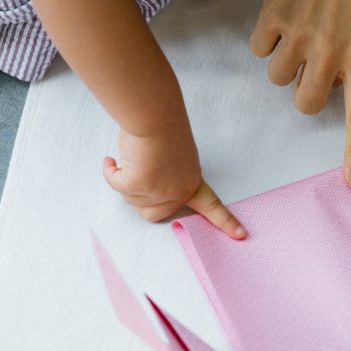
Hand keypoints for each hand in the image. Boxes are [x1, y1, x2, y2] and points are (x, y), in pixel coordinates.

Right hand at [103, 127, 246, 238]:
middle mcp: (178, 190)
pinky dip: (110, 172)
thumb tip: (144, 185)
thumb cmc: (162, 128)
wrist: (154, 115)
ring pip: (131, 199)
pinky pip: (116, 186)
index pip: (212, 206)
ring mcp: (159, 191)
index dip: (225, 222)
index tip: (240, 235)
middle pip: (152, 214)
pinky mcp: (138, 185)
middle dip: (138, 196)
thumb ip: (166, 178)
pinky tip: (110, 161)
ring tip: (132, 156)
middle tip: (137, 173)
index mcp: (192, 181)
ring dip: (124, 178)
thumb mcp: (175, 158)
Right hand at [250, 0, 350, 188]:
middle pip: (307, 105)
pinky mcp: (272, 18)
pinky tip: (285, 18)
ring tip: (301, 36)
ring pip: (279, 79)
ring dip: (288, 66)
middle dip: (309, 93)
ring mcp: (298, 36)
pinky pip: (261, 50)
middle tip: (316, 68)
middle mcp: (330, 52)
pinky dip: (269, 40)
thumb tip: (349, 78)